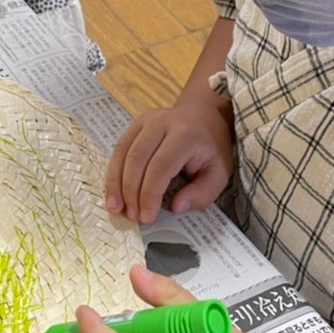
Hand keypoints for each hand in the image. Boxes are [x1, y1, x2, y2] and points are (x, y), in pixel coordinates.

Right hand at [106, 100, 232, 223]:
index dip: (149, 194)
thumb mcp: (219, 173)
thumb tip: (176, 207)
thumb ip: (202, 193)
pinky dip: (113, 173)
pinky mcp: (134, 125)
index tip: (146, 217)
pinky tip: (113, 193)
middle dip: (131, 192)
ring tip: (116, 208)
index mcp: (185, 135)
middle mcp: (161, 123)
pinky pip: (118, 149)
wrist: (203, 115)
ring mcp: (144, 121)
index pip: (160, 166)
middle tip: (132, 216)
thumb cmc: (211, 148)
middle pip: (137, 159)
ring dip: (116, 184)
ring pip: (122, 153)